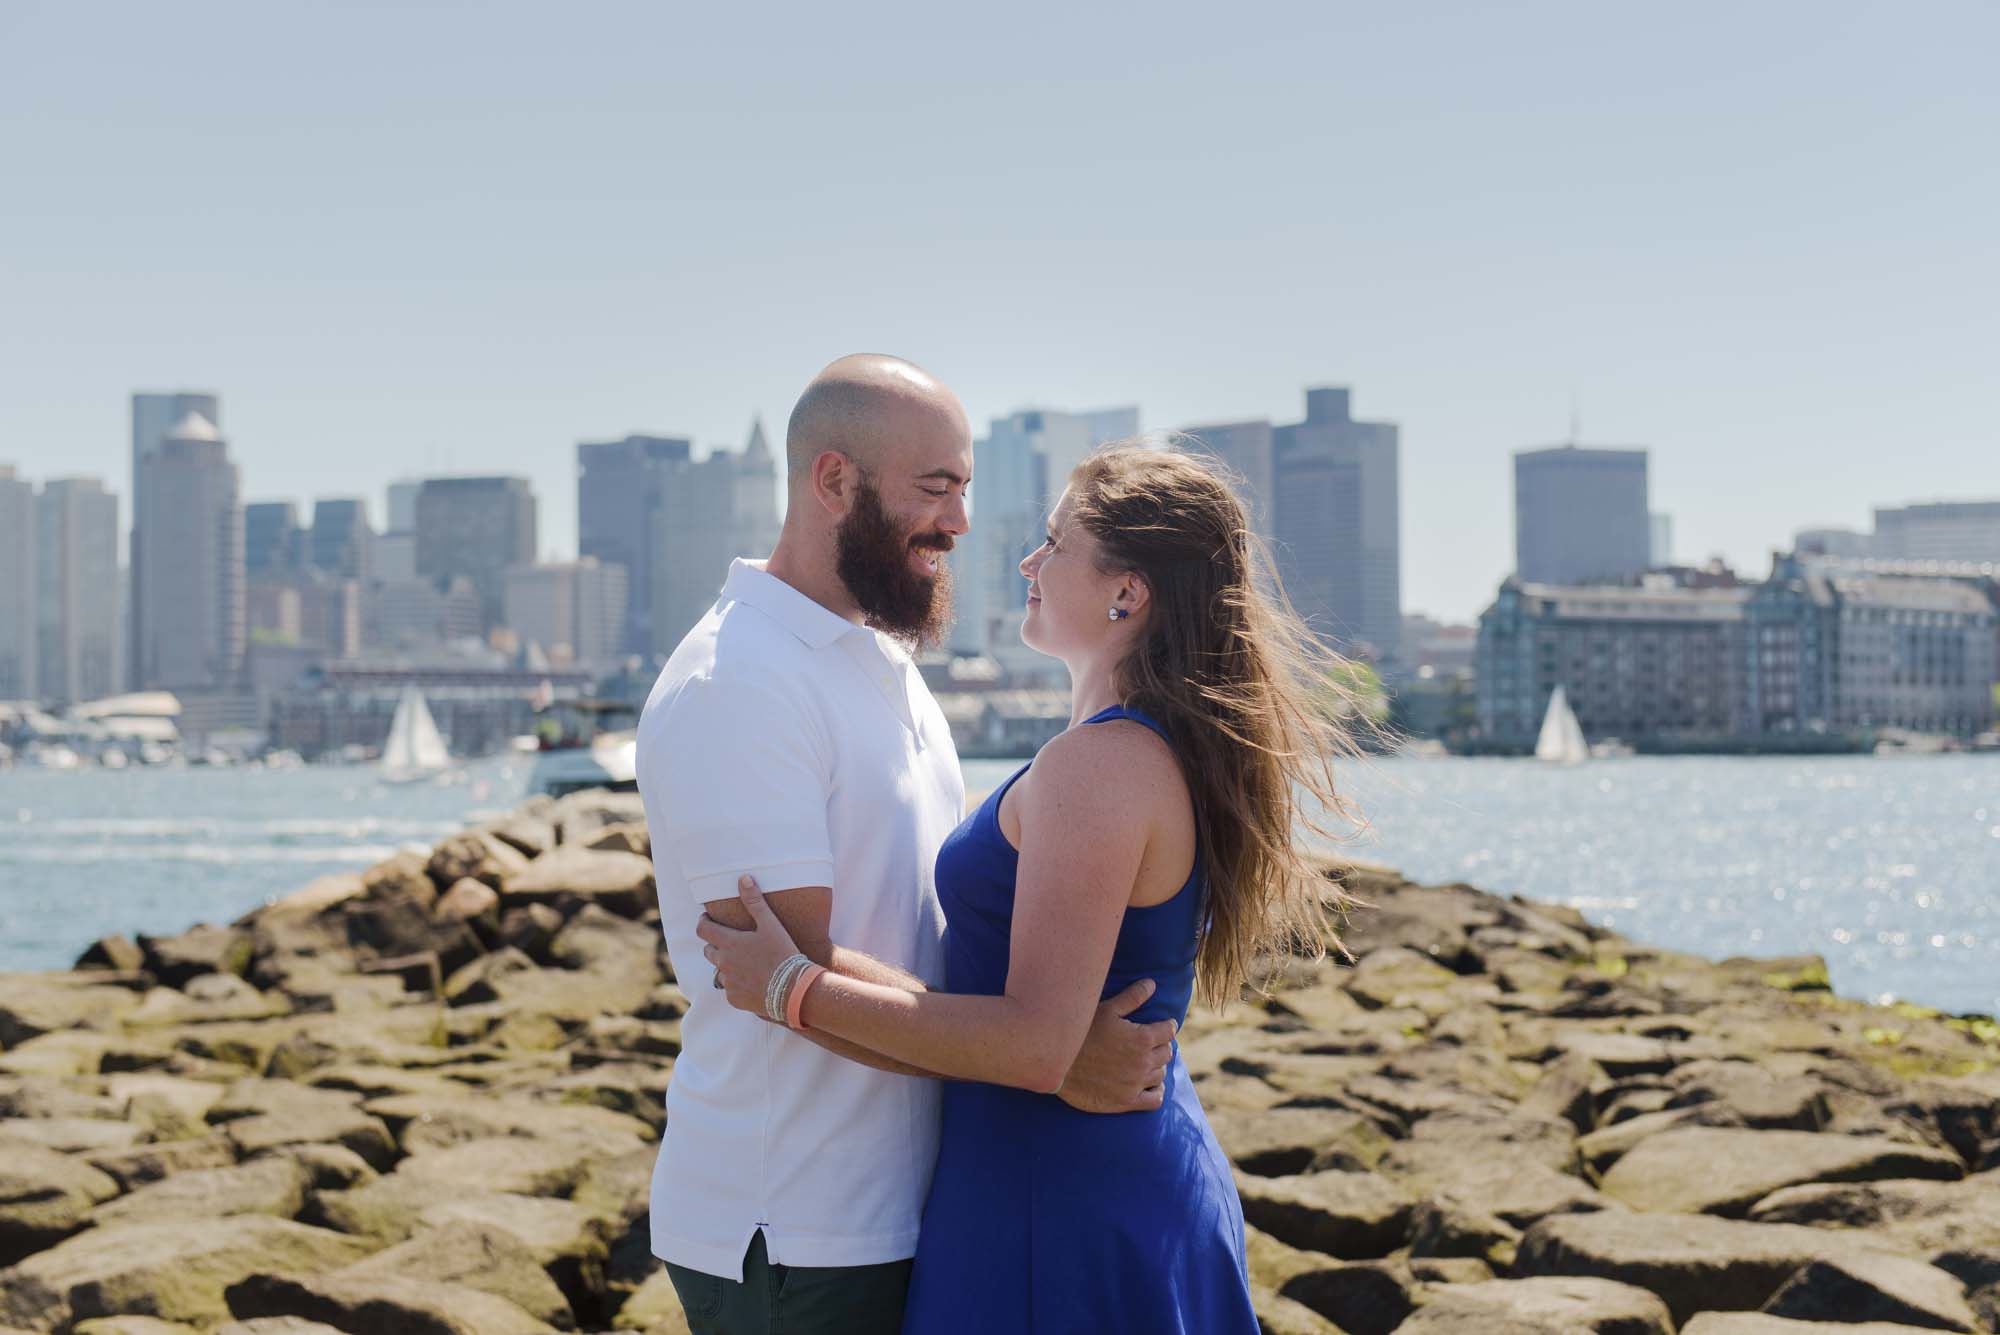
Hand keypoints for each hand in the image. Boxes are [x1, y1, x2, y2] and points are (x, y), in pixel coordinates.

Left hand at [695, 875, 803, 1017]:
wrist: (793, 989)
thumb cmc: (783, 954)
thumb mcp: (771, 924)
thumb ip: (754, 901)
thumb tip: (743, 878)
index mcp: (729, 943)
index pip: (703, 930)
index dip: (703, 922)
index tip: (707, 919)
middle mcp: (723, 964)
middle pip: (708, 951)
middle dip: (715, 943)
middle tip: (730, 940)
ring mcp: (728, 983)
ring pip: (719, 971)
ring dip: (727, 965)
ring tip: (744, 962)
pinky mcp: (734, 999)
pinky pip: (729, 989)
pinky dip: (736, 983)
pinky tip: (752, 980)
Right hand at [1057, 979, 1176, 1113]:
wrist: (1058, 1064)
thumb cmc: (1081, 1032)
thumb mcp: (1106, 1009)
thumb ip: (1132, 997)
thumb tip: (1151, 984)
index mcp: (1142, 1038)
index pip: (1169, 1031)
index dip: (1166, 1026)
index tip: (1163, 1025)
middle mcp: (1143, 1062)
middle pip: (1166, 1052)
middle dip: (1161, 1045)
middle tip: (1150, 1042)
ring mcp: (1136, 1083)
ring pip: (1161, 1074)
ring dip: (1156, 1065)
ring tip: (1146, 1060)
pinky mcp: (1127, 1102)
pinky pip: (1155, 1099)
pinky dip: (1156, 1091)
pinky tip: (1148, 1084)